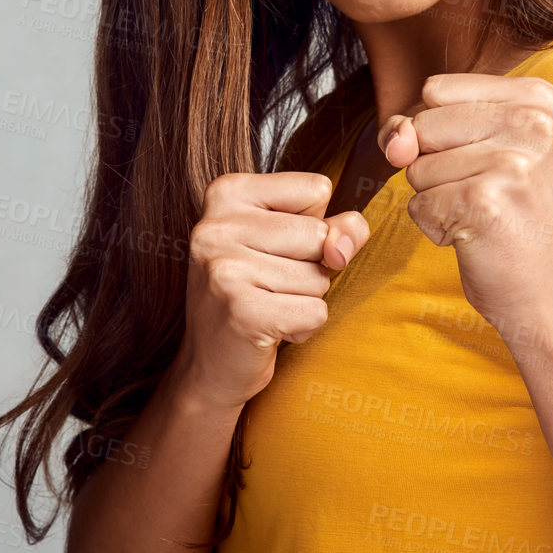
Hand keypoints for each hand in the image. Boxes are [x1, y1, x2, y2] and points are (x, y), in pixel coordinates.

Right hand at [178, 172, 370, 410]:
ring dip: (305, 300)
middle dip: (310, 267)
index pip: (317, 189)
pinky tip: (270, 329)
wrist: (210, 364)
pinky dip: (303, 327)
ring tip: (267, 306)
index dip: (312, 224)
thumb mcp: (294, 243)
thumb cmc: (257, 293)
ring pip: (319, 276)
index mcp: (228, 192)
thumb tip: (342, 247)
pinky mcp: (242, 311)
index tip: (274, 247)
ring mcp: (225, 268)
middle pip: (320, 234)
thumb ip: (336, 226)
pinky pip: (315, 311)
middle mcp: (217, 225)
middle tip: (268, 285)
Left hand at [377, 73, 552, 325]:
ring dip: (436, 198)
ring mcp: (510, 161)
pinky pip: (418, 204)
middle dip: (434, 165)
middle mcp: (530, 122)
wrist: (543, 289)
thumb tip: (395, 143)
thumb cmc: (507, 216)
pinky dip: (436, 227)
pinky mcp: (483, 202)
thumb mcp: (470, 149)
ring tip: (483, 213)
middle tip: (486, 193)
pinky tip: (476, 235)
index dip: (441, 133)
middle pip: (423, 124)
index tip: (487, 161)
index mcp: (536, 96)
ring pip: (416, 167)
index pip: (435, 90)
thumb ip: (418, 126)